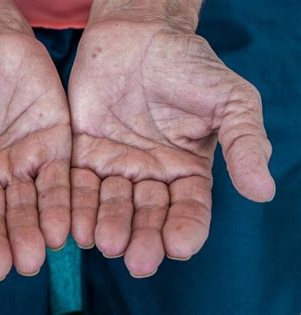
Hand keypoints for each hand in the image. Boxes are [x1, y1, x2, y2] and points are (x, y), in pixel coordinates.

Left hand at [69, 11, 274, 276]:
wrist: (138, 35)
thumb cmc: (187, 65)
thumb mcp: (229, 99)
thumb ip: (245, 141)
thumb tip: (263, 191)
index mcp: (186, 170)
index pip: (188, 208)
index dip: (185, 228)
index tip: (179, 246)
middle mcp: (149, 176)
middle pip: (146, 215)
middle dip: (143, 238)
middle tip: (137, 261)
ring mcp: (114, 166)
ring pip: (110, 205)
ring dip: (107, 226)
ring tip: (105, 243)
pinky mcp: (82, 153)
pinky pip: (78, 183)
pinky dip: (77, 203)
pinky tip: (75, 223)